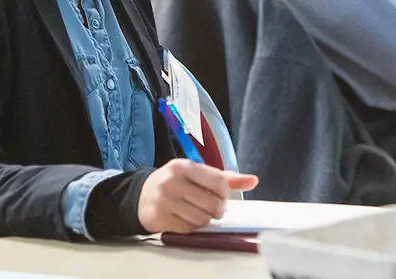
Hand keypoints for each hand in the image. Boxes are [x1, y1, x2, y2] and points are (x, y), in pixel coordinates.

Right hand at [137, 159, 257, 233]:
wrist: (142, 194)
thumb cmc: (175, 182)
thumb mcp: (197, 174)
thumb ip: (225, 177)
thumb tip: (253, 180)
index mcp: (184, 166)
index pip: (219, 182)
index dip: (225, 193)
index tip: (220, 195)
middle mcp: (173, 181)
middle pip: (213, 204)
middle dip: (217, 209)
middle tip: (211, 207)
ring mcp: (166, 200)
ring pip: (203, 219)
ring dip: (205, 220)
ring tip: (198, 212)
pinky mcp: (161, 218)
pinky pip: (189, 229)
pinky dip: (192, 227)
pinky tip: (186, 218)